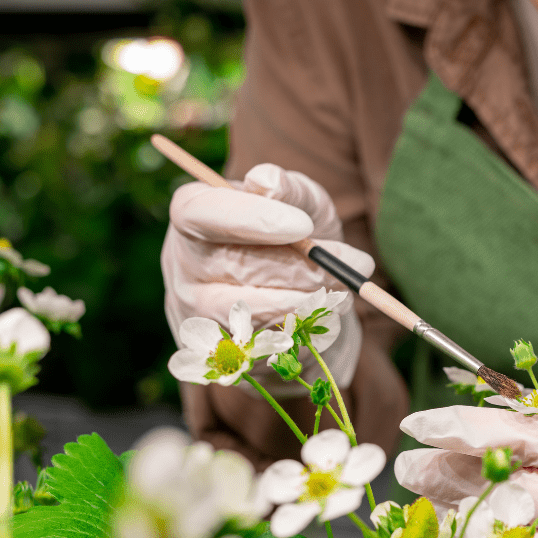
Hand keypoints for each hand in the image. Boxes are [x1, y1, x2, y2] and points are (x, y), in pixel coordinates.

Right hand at [163, 164, 374, 386]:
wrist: (298, 293)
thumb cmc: (295, 234)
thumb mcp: (301, 202)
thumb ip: (289, 189)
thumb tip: (268, 181)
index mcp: (191, 215)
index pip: (203, 214)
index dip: (253, 219)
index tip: (304, 226)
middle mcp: (182, 267)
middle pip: (238, 268)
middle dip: (304, 269)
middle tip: (354, 265)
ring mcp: (196, 316)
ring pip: (254, 314)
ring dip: (312, 303)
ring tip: (346, 290)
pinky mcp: (220, 355)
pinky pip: (269, 348)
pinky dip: (309, 332)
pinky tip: (329, 316)